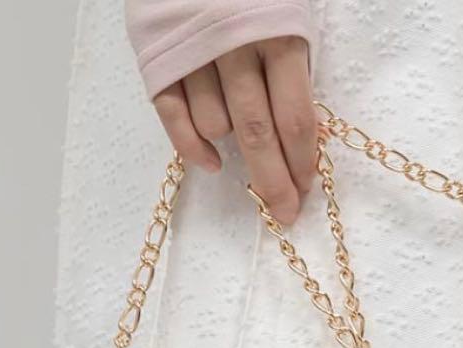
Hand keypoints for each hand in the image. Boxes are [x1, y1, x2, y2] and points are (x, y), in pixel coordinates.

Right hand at [152, 36, 315, 225]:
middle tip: (283, 212)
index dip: (302, 163)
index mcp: (278, 34)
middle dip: (273, 182)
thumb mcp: (286, 6)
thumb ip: (292, 62)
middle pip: (258, 134)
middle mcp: (235, 46)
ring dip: (231, 142)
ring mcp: (192, 52)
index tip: (306, 191)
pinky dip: (191, 146)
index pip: (295, 118)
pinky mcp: (157, 56)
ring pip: (216, 126)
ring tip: (241, 135)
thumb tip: (301, 133)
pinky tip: (211, 162)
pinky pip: (173, 117)